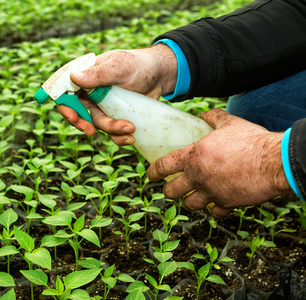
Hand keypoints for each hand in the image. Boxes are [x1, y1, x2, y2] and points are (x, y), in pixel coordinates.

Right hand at [57, 44, 177, 144]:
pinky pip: (112, 132)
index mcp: (86, 77)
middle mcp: (90, 93)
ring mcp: (103, 106)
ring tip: (130, 128)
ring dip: (111, 130)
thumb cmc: (138, 64)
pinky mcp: (115, 117)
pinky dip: (119, 137)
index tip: (72, 117)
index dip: (64, 106)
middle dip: (83, 124)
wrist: (161, 75)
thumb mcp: (119, 67)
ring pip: (98, 124)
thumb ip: (98, 74)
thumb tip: (73, 77)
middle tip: (91, 131)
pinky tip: (131, 137)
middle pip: (77, 113)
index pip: (65, 92)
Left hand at [147, 108, 293, 217]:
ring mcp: (211, 192)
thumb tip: (205, 113)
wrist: (273, 162)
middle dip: (169, 191)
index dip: (153, 172)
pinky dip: (214, 209)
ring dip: (189, 201)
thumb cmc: (251, 141)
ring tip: (191, 197)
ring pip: (190, 204)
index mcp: (193, 156)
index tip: (150, 176)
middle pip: (172, 191)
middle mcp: (198, 177)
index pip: (163, 166)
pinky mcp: (227, 203)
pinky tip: (217, 204)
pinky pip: (215, 212)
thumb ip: (214, 117)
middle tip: (171, 189)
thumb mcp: (230, 123)